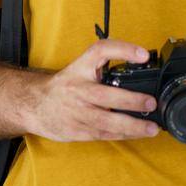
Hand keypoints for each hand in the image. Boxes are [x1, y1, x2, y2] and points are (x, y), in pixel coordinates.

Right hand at [26, 39, 160, 142]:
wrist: (34, 105)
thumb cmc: (64, 86)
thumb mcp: (80, 67)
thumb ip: (105, 64)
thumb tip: (141, 63)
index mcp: (79, 68)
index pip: (101, 51)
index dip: (123, 50)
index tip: (143, 55)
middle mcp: (77, 89)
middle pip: (105, 95)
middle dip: (131, 101)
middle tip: (151, 103)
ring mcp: (76, 113)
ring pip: (106, 121)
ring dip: (131, 126)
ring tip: (151, 128)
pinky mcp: (76, 131)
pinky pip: (103, 134)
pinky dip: (122, 135)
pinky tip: (137, 134)